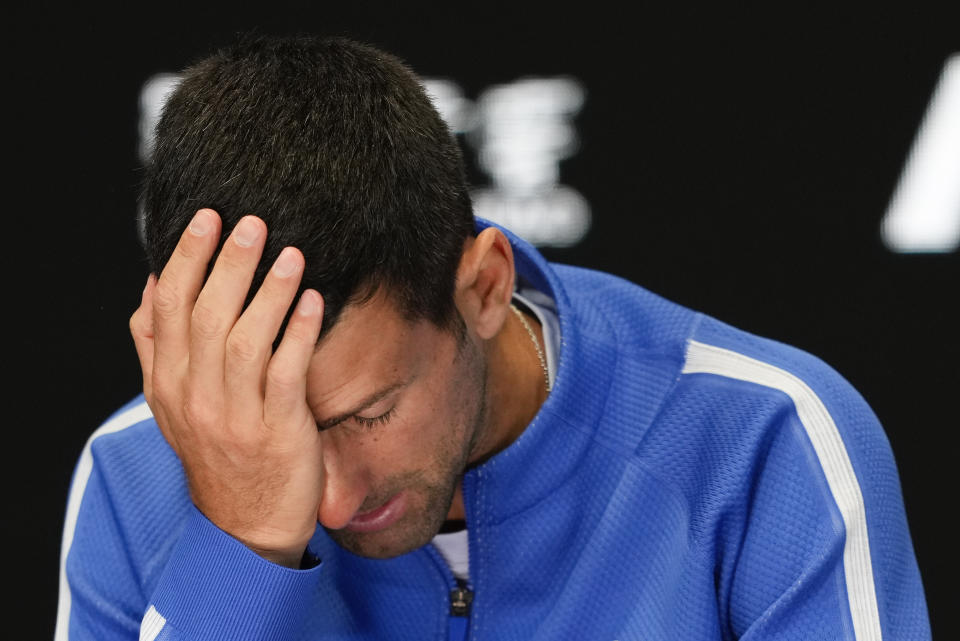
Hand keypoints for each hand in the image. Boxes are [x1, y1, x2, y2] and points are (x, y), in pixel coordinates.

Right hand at [129, 209, 324, 567]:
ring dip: (269, 293)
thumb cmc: (216, 451)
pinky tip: (314, 301)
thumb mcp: (171, 403)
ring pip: (247, 342)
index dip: (186, 260)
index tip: (206, 218)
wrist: (244, 526)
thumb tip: (153, 283)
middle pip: (207, 317)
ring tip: (290, 254)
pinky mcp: (277, 430)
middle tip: (251, 223)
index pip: (168, 309)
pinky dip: (300, 334)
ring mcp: (236, 415)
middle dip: (228, 265)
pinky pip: (287, 373)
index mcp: (167, 383)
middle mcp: (195, 396)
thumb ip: (158, 345)